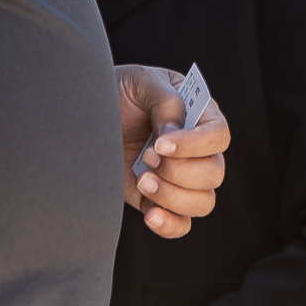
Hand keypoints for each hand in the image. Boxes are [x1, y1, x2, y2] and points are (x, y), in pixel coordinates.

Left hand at [116, 64, 229, 237]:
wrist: (87, 116)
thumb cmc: (120, 91)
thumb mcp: (141, 81)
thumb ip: (165, 100)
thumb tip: (174, 132)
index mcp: (199, 117)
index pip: (218, 136)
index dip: (195, 144)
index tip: (161, 143)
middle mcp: (196, 151)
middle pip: (214, 173)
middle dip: (179, 170)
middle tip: (147, 156)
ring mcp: (179, 178)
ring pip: (202, 202)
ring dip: (173, 196)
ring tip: (143, 179)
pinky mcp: (160, 200)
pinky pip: (181, 224)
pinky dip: (170, 224)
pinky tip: (150, 214)